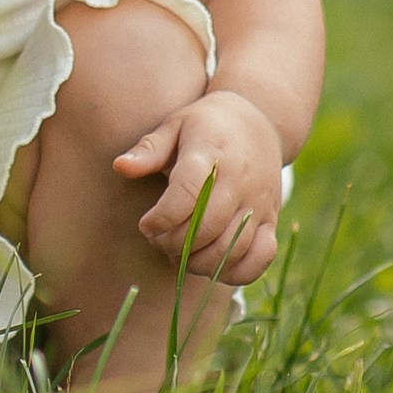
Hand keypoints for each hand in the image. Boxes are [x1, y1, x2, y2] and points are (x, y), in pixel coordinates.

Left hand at [114, 91, 281, 285]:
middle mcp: (240, 180)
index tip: (146, 224)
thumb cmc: (206, 125)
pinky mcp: (272, 219)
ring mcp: (259, 202)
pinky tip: (213, 264)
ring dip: (198, 261)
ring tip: (179, 253)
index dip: (161, 218)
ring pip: (231, 248)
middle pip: (206, 227)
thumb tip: (120, 167)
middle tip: (158, 240)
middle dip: (174, 243)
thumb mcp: (175, 125)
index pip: (186, 194)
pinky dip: (237, 271)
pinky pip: (262, 257)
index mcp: (211, 153)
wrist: (260, 120)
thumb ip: (148, 149)